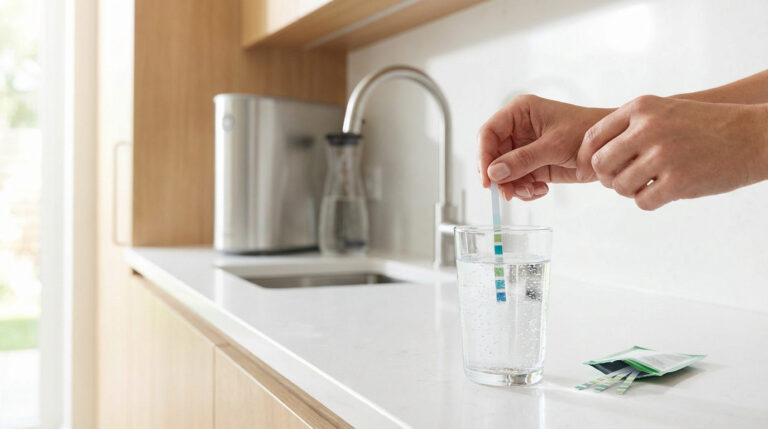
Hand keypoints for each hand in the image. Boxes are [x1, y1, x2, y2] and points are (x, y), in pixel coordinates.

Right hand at [478, 94, 610, 199]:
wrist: (611, 148)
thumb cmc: (587, 131)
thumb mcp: (554, 145)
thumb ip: (522, 160)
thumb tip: (494, 173)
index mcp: (519, 113)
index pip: (488, 133)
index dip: (483, 156)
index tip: (487, 180)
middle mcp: (517, 129)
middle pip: (492, 156)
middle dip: (500, 177)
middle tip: (508, 194)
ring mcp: (524, 149)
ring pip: (503, 172)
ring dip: (514, 186)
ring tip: (532, 191)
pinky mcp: (533, 165)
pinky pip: (517, 181)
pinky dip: (525, 190)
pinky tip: (541, 190)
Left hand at [577, 95, 767, 209]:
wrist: (752, 136)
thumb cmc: (704, 126)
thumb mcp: (664, 111)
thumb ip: (629, 128)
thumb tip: (588, 159)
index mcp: (641, 108)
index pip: (593, 137)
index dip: (585, 159)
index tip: (586, 172)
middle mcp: (648, 128)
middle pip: (601, 164)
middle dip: (607, 177)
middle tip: (622, 180)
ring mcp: (663, 155)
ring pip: (619, 186)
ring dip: (629, 191)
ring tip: (647, 183)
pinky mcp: (678, 181)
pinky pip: (642, 201)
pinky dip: (648, 201)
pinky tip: (663, 192)